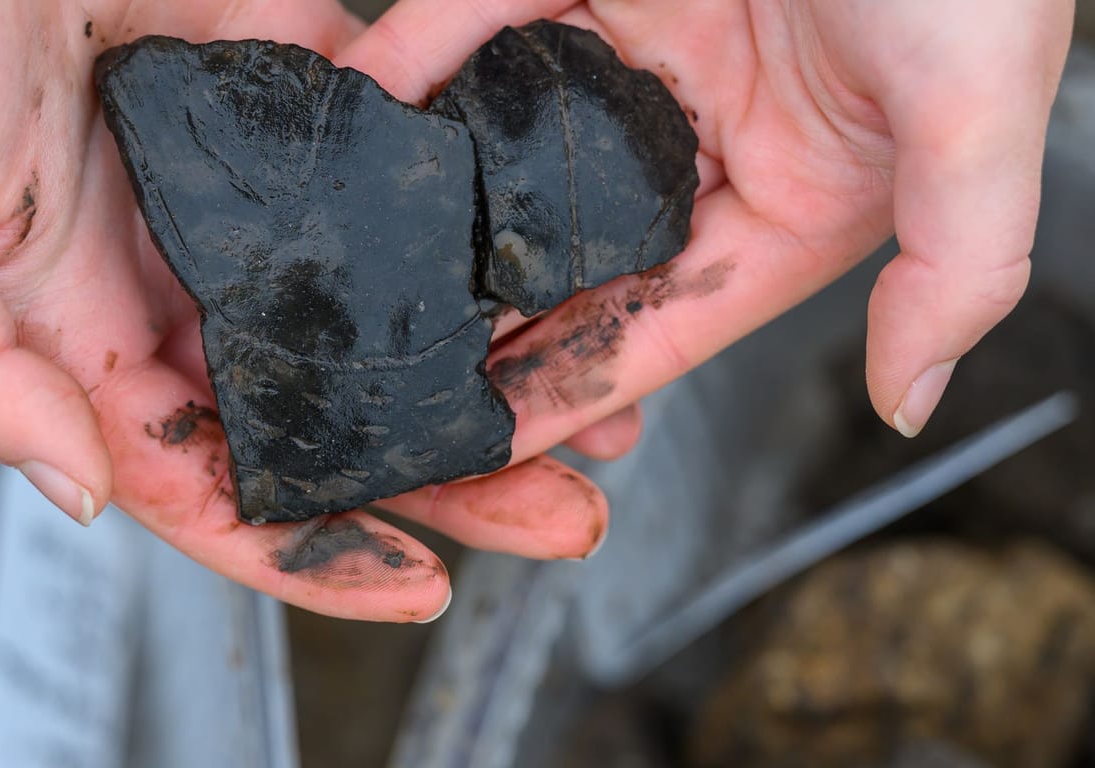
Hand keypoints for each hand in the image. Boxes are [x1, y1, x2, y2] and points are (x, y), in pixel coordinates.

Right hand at [0, 0, 608, 622]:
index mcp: (71, 324)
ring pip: (378, 301)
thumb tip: (89, 492)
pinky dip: (468, 218)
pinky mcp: (295, 85)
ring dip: (481, 357)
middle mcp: (167, 267)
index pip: (201, 472)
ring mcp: (240, 183)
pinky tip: (543, 260)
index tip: (417, 582)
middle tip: (560, 507)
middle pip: (321, 402)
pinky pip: (396, 168)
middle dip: (442, 469)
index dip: (304, 546)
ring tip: (596, 403)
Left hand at [338, 0, 1073, 462]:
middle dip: (479, 314)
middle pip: (565, 251)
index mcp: (786, 198)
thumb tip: (906, 400)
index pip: (660, 319)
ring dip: (429, 205)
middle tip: (389, 370)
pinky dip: (419, 64)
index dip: (571, 387)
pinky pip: (481, 22)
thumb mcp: (976, 118)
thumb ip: (952, 269)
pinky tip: (360, 119)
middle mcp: (698, 138)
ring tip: (347, 270)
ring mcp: (632, 52)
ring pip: (509, 146)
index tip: (483, 445)